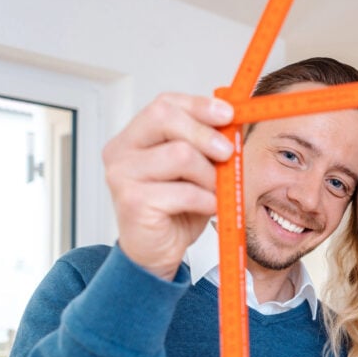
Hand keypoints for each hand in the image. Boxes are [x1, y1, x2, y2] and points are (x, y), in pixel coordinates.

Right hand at [103, 93, 233, 279]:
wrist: (157, 252)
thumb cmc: (175, 209)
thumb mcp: (196, 170)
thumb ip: (208, 144)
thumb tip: (235, 121)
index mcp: (134, 137)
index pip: (165, 104)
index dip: (199, 106)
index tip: (228, 114)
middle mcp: (121, 151)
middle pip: (165, 118)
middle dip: (205, 133)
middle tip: (228, 152)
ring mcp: (122, 176)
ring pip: (180, 155)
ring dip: (208, 175)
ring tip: (212, 191)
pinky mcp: (133, 201)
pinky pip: (184, 191)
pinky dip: (205, 200)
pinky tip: (206, 207)